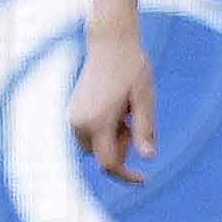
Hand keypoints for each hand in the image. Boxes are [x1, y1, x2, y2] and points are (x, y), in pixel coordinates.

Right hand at [67, 26, 159, 183]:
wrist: (110, 42)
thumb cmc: (132, 68)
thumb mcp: (145, 99)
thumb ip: (145, 129)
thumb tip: (149, 158)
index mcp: (97, 122)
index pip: (109, 164)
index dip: (126, 175)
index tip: (144, 179)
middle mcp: (79, 123)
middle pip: (103, 156)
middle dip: (122, 147)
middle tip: (134, 118)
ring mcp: (73, 117)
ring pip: (96, 146)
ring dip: (114, 138)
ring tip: (125, 110)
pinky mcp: (73, 112)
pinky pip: (90, 134)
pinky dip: (105, 130)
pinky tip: (116, 108)